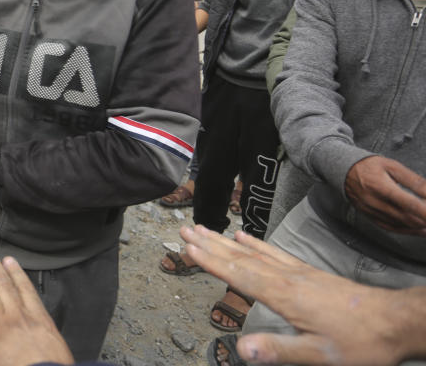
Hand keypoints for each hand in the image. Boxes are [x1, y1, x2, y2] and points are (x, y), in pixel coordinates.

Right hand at [181, 225, 420, 365]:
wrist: (396, 321)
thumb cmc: (360, 342)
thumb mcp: (318, 355)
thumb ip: (278, 349)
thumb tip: (240, 350)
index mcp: (284, 296)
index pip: (239, 275)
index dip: (211, 261)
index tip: (187, 247)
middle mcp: (287, 278)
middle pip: (240, 258)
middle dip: (210, 244)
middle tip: (186, 230)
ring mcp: (297, 272)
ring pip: (253, 252)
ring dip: (225, 241)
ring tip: (205, 229)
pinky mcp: (308, 273)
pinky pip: (274, 253)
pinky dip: (255, 244)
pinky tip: (244, 237)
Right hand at [344, 156, 425, 234]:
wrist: (343, 171)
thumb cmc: (369, 166)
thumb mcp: (392, 166)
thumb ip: (413, 180)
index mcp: (381, 187)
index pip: (408, 203)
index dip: (425, 211)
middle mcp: (375, 202)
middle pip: (406, 218)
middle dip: (424, 219)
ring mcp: (371, 211)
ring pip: (400, 225)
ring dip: (419, 226)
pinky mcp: (369, 216)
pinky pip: (391, 228)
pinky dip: (407, 230)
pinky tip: (419, 229)